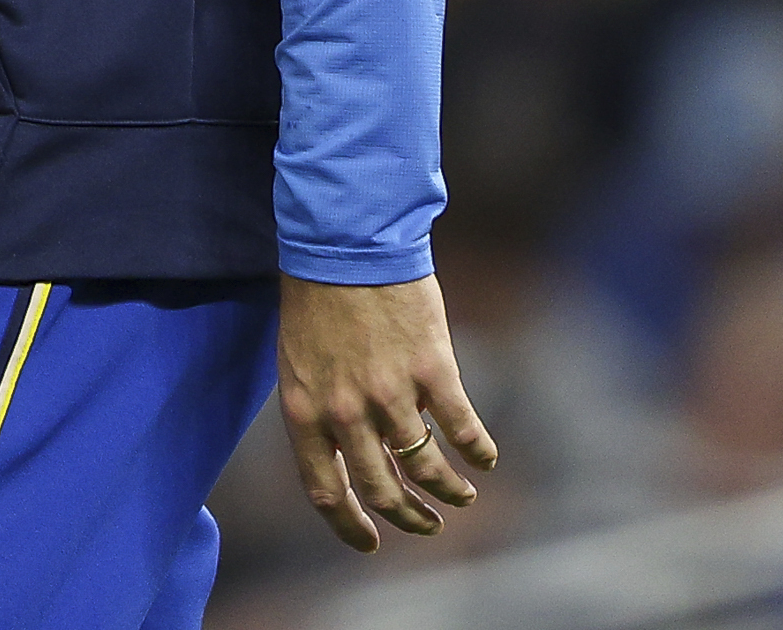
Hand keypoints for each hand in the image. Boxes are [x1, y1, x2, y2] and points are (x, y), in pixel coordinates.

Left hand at [275, 272, 499, 553]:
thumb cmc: (315, 295)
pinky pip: (462, 428)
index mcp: (303, 410)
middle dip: (408, 518)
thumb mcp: (297, 359)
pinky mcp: (432, 370)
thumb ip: (318, 406)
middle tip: (427, 526)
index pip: (324, 490)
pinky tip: (485, 457)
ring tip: (462, 497)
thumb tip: (340, 449)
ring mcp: (390, 394)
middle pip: (381, 490)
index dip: (349, 525)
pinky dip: (477, 450)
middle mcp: (345, 412)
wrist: (344, 240)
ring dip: (448, 491)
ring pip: (426, 468)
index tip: (371, 542)